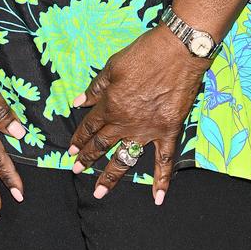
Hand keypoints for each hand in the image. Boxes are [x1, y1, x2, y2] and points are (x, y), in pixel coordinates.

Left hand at [65, 26, 206, 204]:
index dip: (80, 138)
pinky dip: (162, 180)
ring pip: (125, 158)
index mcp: (110, 106)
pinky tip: (157, 198)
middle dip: (87, 159)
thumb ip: (96, 88)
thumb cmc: (144, 54)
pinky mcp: (169, 132)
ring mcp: (147, 131)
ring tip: (99, 191)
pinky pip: (164, 160)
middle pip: (102, 145)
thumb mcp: (113, 66)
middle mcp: (125, 123)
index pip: (90, 126)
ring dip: (112, 176)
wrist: (179, 51)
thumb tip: (78, 103)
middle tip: (76, 170)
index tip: (71, 149)